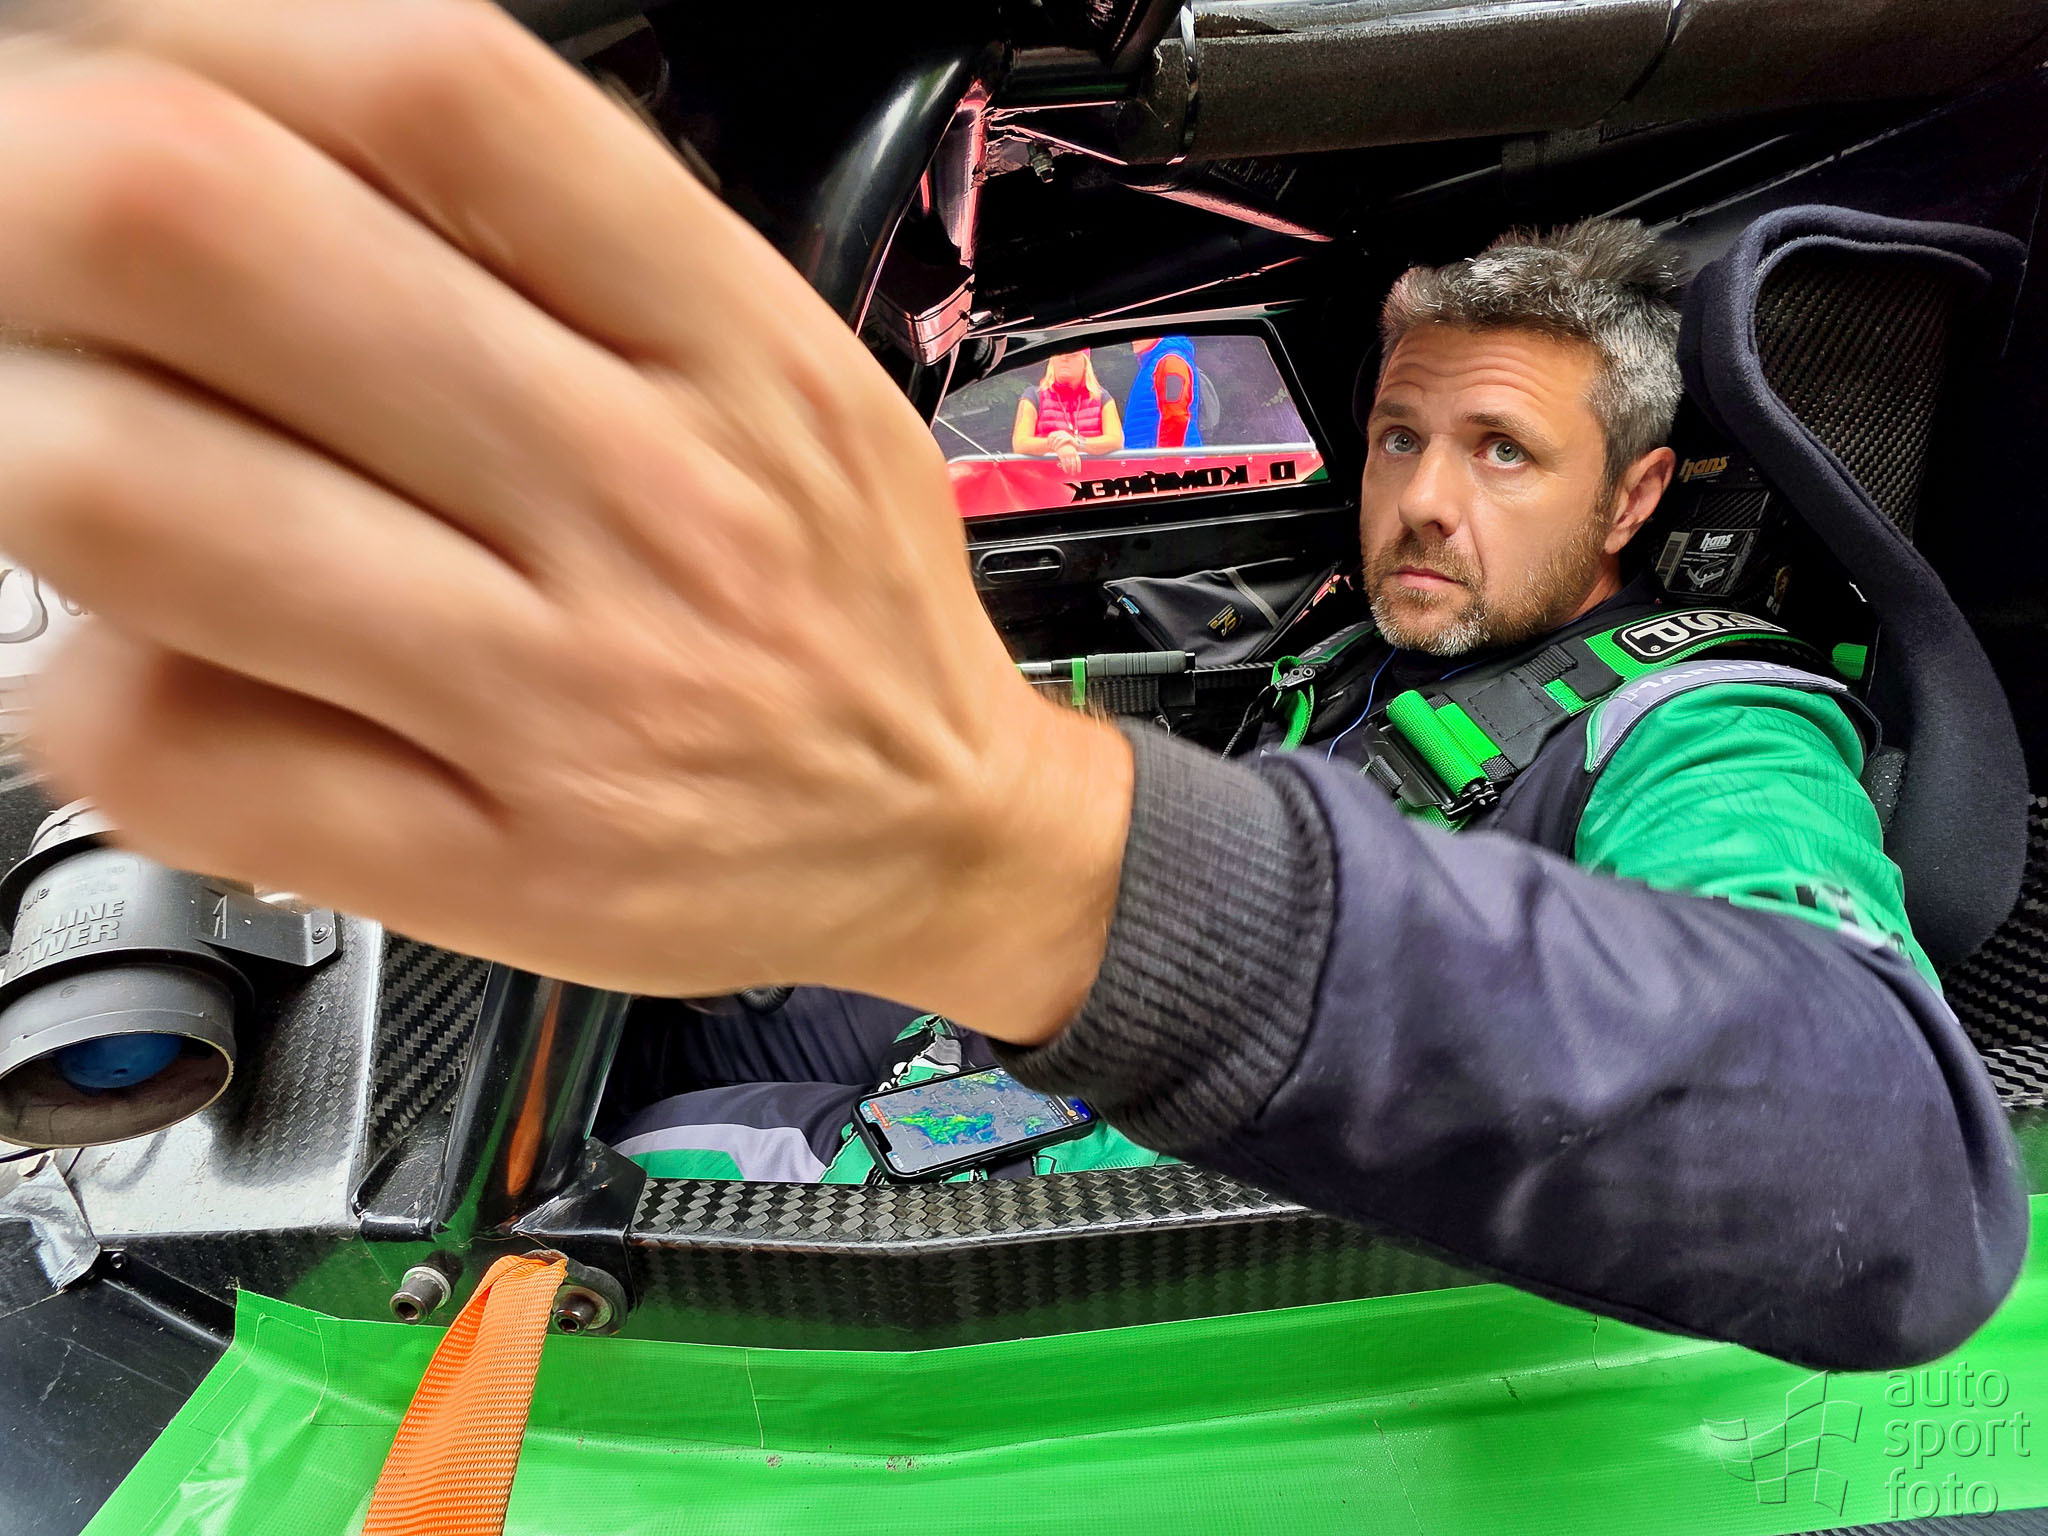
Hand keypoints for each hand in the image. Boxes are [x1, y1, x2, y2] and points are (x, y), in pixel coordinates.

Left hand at [0, 1, 1132, 1044]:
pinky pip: (172, 751)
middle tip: (21, 240)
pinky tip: (148, 656)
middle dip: (21, 201)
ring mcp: (561, 697)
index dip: (200, 30)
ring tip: (63, 444)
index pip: (426, 86)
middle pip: (203, 239)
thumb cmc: (840, 599)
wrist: (945, 830)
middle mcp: (643, 503)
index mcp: (726, 342)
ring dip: (15, 439)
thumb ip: (560, 233)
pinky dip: (84, 687)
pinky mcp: (491, 869)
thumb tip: (256, 113)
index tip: (118, 68)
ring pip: (123, 498)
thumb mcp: (779, 358)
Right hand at [1055, 444, 1084, 474]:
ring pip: (1069, 464)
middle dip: (1074, 470)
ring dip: (1069, 470)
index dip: (1079, 467)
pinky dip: (1065, 468)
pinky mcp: (1061, 456)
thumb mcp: (1072, 449)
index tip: (1078, 472)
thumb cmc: (1066, 446)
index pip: (1078, 461)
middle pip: (1074, 464)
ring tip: (1069, 473)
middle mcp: (1071, 454)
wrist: (1060, 441)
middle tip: (1073, 474)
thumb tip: (1075, 463)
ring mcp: (1066, 455)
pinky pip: (1064, 464)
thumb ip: (1074, 455)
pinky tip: (1066, 471)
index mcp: (1075, 452)